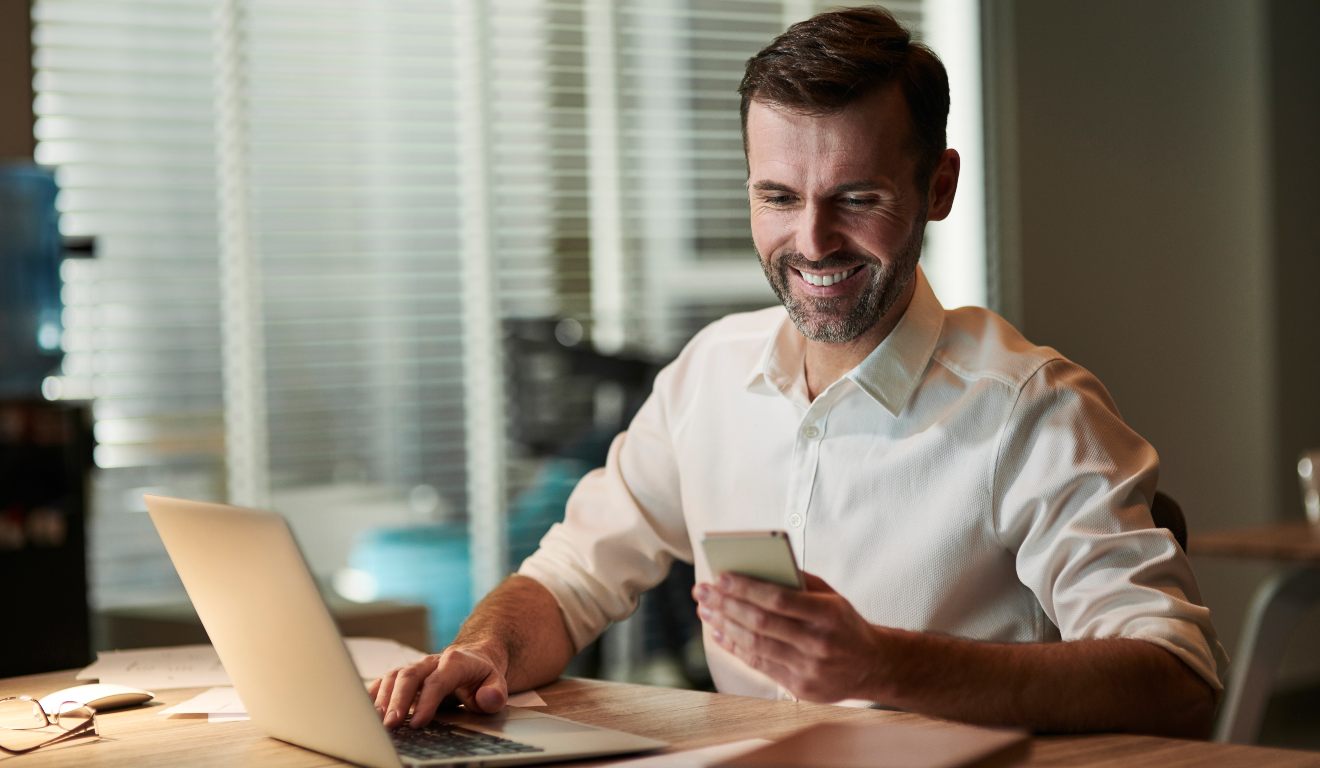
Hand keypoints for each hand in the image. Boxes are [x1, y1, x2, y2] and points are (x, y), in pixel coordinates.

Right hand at [369, 644, 508, 728]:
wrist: (474, 660)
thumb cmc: (482, 677)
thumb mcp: (497, 684)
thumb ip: (495, 693)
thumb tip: (487, 698)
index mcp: (455, 662)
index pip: (438, 680)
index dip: (427, 701)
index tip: (419, 722)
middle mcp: (431, 661)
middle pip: (410, 676)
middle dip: (398, 701)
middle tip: (391, 725)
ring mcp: (415, 667)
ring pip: (394, 676)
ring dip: (383, 699)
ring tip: (375, 722)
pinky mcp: (404, 675)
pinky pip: (384, 680)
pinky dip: (373, 694)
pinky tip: (365, 709)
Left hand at [692, 571, 886, 702]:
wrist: (872, 666)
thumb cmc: (843, 623)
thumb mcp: (831, 596)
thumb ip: (799, 582)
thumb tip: (755, 568)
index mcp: (827, 614)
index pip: (778, 599)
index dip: (746, 588)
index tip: (720, 576)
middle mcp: (818, 643)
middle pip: (761, 623)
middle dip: (726, 604)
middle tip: (702, 591)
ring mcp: (809, 669)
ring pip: (756, 645)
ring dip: (725, 626)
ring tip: (705, 610)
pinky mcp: (800, 688)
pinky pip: (760, 665)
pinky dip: (735, 648)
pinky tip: (719, 633)